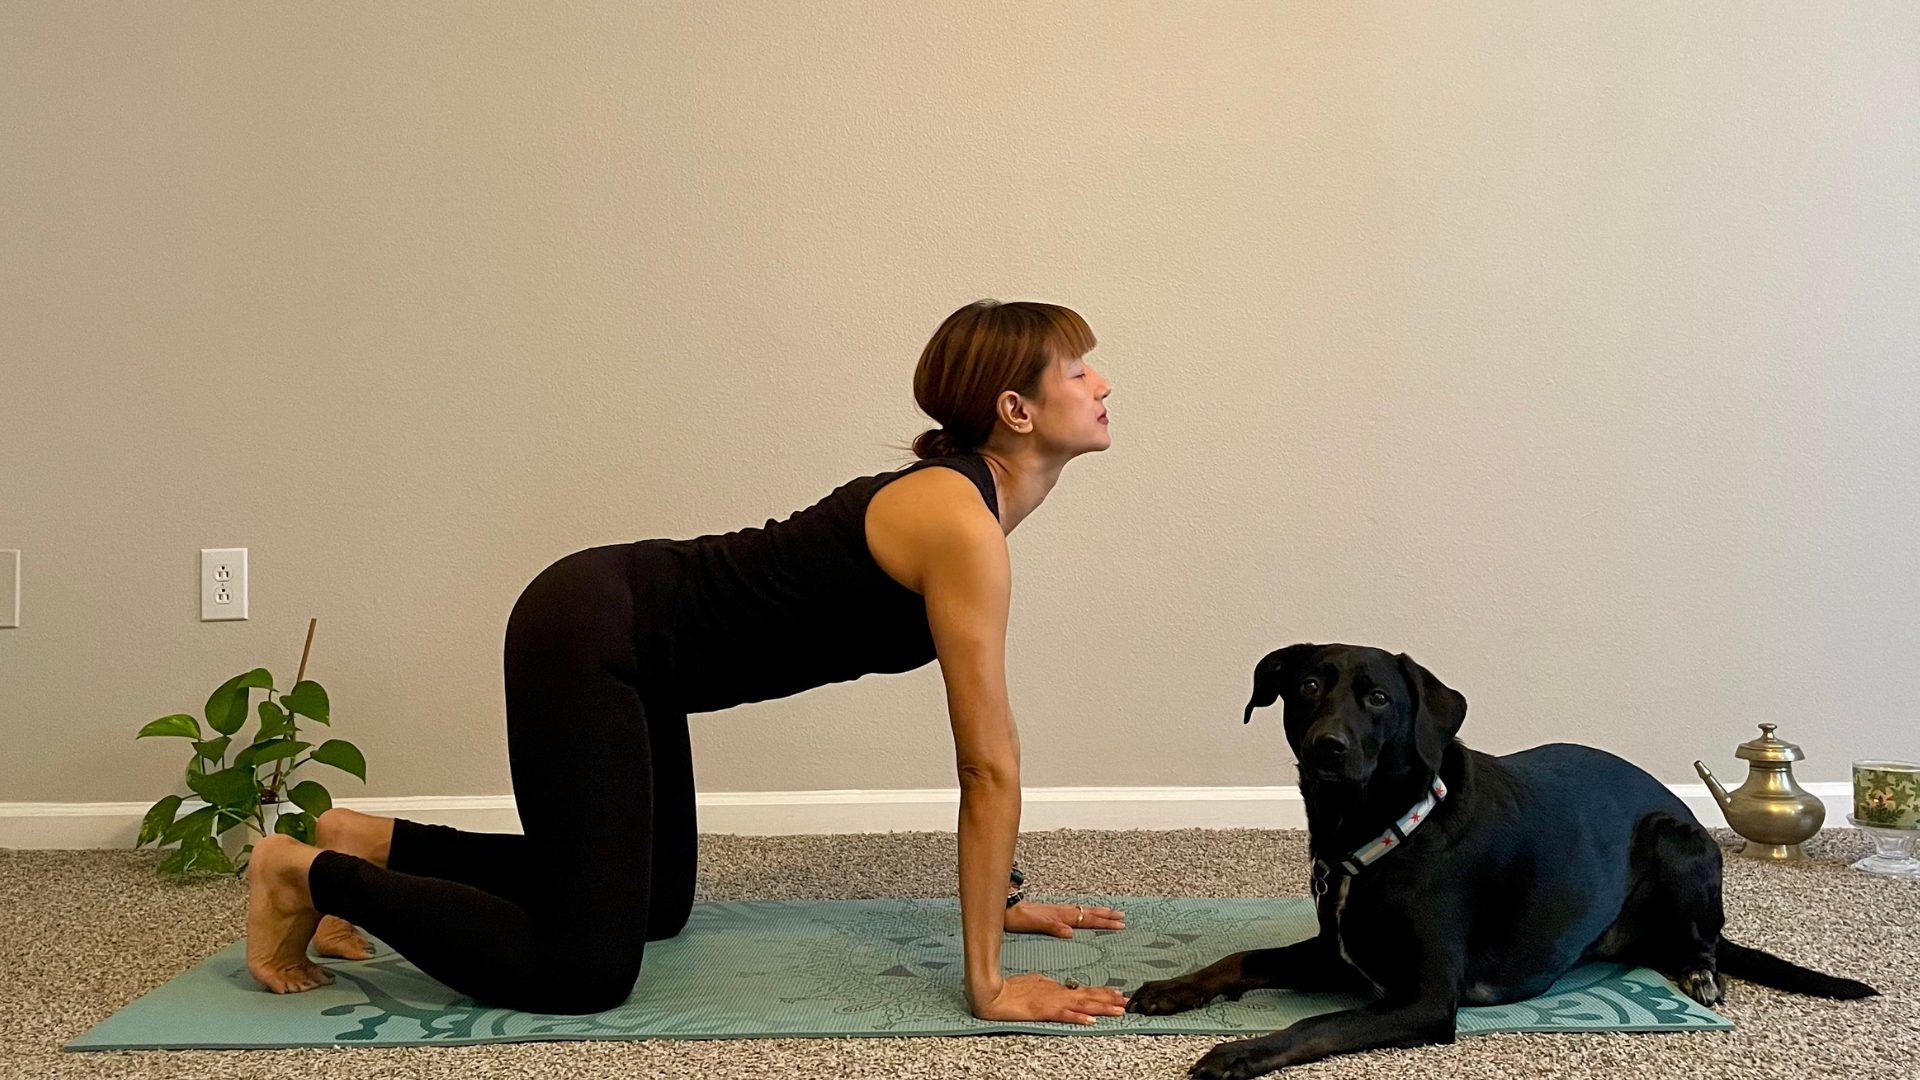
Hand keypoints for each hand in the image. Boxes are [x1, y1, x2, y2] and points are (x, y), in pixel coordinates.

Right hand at [970, 971, 1128, 1024]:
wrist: (993, 993)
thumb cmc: (1011, 988)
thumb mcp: (1033, 982)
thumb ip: (1046, 984)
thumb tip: (1054, 984)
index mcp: (1056, 988)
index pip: (1084, 990)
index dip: (1102, 993)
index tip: (1118, 994)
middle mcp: (1058, 994)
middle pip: (1089, 997)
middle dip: (1110, 1000)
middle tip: (1129, 1002)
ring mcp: (1052, 1002)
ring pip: (1082, 1005)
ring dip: (1102, 1008)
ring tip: (1119, 1010)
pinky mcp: (1043, 1012)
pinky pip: (1064, 1016)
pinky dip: (1078, 1018)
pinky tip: (1090, 1021)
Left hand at [1005, 900, 1125, 936]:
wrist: (1006, 909)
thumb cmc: (1018, 918)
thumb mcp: (1034, 923)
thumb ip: (1052, 927)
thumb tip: (1070, 932)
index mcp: (1061, 915)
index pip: (1087, 918)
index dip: (1103, 922)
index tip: (1119, 924)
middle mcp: (1062, 912)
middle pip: (1089, 913)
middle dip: (1106, 916)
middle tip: (1122, 917)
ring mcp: (1058, 911)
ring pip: (1083, 910)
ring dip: (1098, 912)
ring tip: (1111, 912)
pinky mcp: (1053, 912)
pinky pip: (1076, 911)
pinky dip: (1086, 912)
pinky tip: (1085, 914)